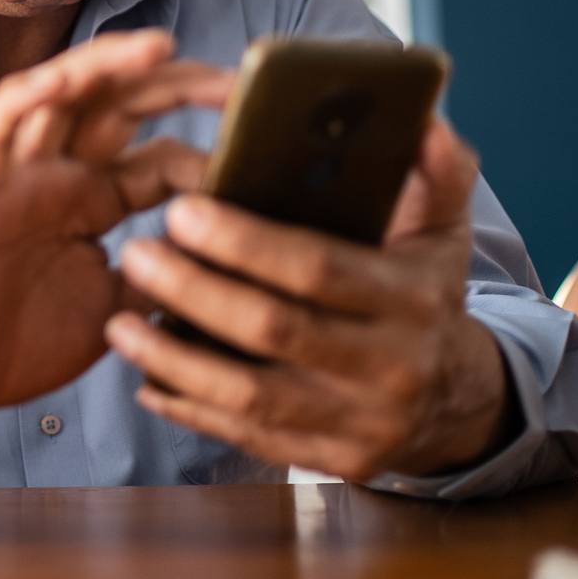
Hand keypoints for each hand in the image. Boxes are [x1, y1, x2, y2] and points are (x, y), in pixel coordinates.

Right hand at [0, 29, 227, 453]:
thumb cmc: (17, 345)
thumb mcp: (117, 309)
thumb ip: (161, 275)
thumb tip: (233, 261)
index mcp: (94, 201)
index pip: (162, 156)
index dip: (212, 151)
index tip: (266, 155)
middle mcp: (60, 175)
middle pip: (121, 106)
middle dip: (178, 87)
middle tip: (237, 83)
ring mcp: (18, 176)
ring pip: (63, 96)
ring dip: (109, 66)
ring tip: (163, 46)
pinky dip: (30, 95)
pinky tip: (67, 76)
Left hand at [104, 120, 514, 479]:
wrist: (459, 402)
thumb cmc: (427, 297)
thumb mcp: (443, 232)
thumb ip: (435, 171)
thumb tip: (422, 118)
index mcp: (412, 300)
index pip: (319, 268)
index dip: (246, 243)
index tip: (181, 210)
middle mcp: (390, 366)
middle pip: (275, 330)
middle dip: (195, 291)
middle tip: (135, 253)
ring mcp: (361, 422)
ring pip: (251, 395)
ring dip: (175, 359)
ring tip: (118, 323)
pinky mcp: (332, 460)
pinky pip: (249, 438)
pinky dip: (191, 408)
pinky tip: (144, 379)